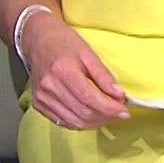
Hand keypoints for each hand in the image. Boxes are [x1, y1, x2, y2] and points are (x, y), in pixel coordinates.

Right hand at [23, 11, 128, 129]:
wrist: (38, 40)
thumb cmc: (64, 42)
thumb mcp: (88, 53)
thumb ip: (103, 75)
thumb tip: (119, 96)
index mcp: (63, 70)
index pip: (90, 98)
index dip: (110, 108)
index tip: (125, 112)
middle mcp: (50, 87)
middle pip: (83, 113)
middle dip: (105, 116)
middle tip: (118, 112)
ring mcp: (42, 98)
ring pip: (74, 122)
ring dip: (95, 123)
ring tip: (107, 115)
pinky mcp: (39, 104)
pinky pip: (63, 122)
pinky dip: (80, 123)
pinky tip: (90, 116)